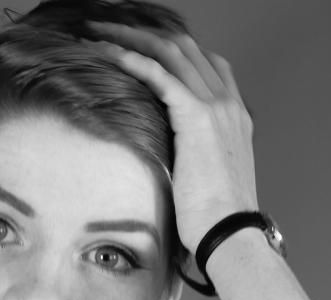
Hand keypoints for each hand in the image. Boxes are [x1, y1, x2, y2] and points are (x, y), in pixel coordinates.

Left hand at [84, 22, 258, 255]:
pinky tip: (106, 53)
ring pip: (170, 52)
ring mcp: (217, 107)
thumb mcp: (206, 184)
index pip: (204, 65)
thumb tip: (165, 175)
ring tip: (96, 35)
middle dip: (143, 35)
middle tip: (107, 32)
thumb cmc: (214, 223)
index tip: (138, 50)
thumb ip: (191, 164)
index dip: (169, 52)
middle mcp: (228, 104)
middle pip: (183, 49)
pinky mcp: (198, 117)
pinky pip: (160, 74)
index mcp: (234, 117)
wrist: (230, 234)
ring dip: (130, 38)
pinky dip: (132, 58)